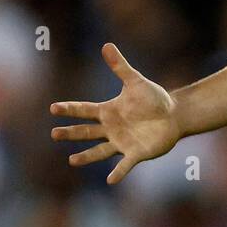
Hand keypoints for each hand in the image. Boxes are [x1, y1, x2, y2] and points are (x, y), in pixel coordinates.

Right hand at [49, 43, 181, 184]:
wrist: (174, 115)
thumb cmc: (153, 99)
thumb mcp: (136, 82)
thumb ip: (120, 67)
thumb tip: (106, 45)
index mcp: (108, 111)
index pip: (84, 110)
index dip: (69, 109)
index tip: (53, 108)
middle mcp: (110, 128)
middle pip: (86, 131)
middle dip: (71, 133)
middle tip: (54, 134)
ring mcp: (121, 142)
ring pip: (99, 151)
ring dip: (87, 156)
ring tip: (72, 161)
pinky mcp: (136, 153)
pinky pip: (125, 165)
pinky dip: (118, 172)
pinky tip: (111, 181)